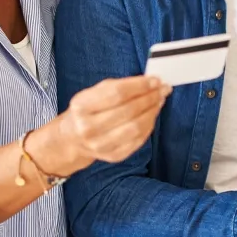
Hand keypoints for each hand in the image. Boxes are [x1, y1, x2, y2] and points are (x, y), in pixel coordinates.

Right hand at [29, 76, 170, 175]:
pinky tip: (152, 115)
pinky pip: (138, 140)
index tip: (155, 80)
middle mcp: (88, 128)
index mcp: (81, 106)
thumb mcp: (94, 92)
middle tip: (162, 89)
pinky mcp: (113, 156)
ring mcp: (101, 145)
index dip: (140, 86)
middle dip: (150, 98)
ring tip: (159, 100)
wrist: (74, 138)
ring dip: (152, 111)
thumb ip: (119, 85)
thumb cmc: (87, 110)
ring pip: (136, 127)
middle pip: (129, 110)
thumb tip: (149, 82)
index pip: (117, 93)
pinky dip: (149, 125)